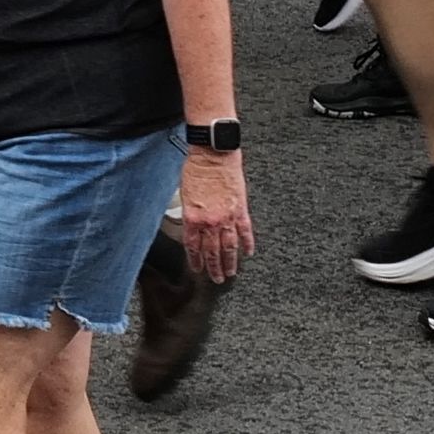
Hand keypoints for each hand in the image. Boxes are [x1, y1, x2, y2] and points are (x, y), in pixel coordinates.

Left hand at [168, 150, 253, 278]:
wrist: (213, 155)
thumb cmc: (196, 169)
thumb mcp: (184, 194)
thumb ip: (190, 213)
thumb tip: (193, 226)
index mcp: (193, 218)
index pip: (193, 247)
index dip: (196, 261)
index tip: (197, 269)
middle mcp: (210, 222)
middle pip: (212, 252)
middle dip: (213, 268)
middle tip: (216, 279)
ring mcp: (227, 218)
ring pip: (229, 247)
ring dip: (230, 262)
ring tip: (231, 272)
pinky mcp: (241, 210)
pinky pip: (245, 232)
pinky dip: (247, 244)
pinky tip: (248, 253)